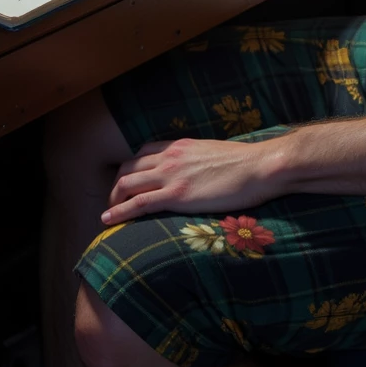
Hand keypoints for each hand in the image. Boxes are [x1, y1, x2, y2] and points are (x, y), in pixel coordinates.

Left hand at [100, 136, 282, 223]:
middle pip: (129, 167)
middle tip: (115, 200)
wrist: (258, 167)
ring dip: (113, 198)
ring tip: (108, 212)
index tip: (128, 181)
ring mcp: (171, 175)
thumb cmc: (245, 164)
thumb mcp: (215, 154)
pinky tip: (107, 220)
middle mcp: (170, 157)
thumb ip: (199, 161)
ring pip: (127, 183)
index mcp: (180, 146)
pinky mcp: (176, 195)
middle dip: (116, 184)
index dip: (131, 168)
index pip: (143, 152)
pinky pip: (138, 203)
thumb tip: (198, 173)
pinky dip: (118, 211)